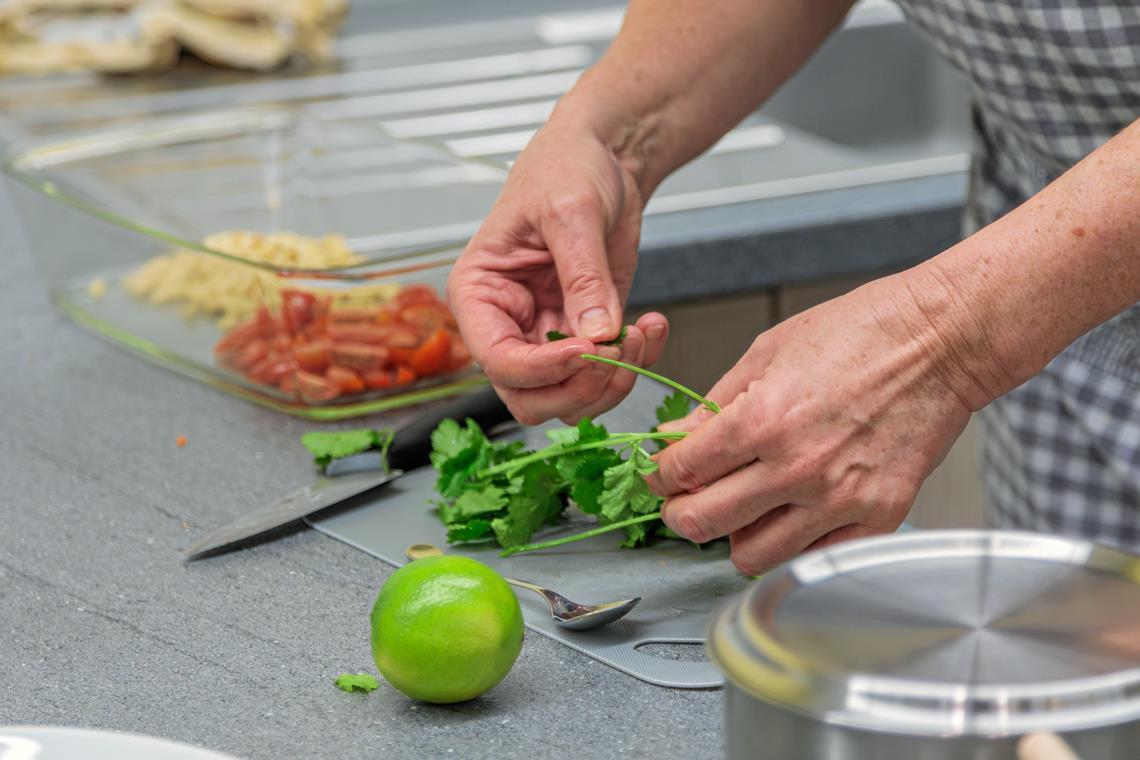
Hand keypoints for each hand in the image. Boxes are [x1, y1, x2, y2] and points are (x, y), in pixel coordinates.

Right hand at [448, 120, 668, 424]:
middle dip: (580, 385)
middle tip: (618, 352)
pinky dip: (635, 362)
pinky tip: (653, 326)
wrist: (604, 156)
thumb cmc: (566, 168)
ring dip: (611, 381)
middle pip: (531, 396)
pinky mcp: (586, 333)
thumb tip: (597, 335)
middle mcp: (508, 325)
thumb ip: (583, 277)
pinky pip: (605, 374)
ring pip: (570, 397)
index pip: (498, 360)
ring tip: (641, 334)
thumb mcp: (572, 212)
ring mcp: (547, 335)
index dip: (541, 368)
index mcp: (479, 295)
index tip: (586, 349)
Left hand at [647, 274, 973, 573]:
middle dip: (681, 514)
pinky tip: (791, 516)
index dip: (660, 476)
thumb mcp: (769, 351)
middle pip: (704, 523)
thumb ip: (717, 403)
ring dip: (735, 535)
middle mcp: (796, 467)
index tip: (661, 474)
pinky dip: (791, 545)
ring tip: (742, 510)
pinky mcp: (878, 518)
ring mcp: (839, 499)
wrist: (941, 341)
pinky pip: (812, 558)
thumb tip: (677, 437)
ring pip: (752, 555)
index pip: (682, 472)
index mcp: (762, 420)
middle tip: (683, 503)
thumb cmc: (862, 332)